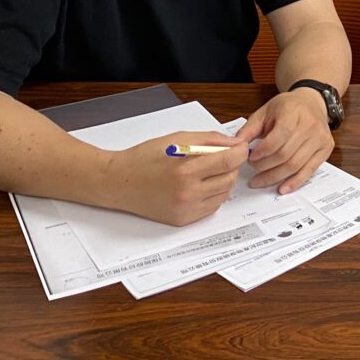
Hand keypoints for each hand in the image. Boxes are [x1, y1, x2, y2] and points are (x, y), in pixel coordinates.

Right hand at [104, 131, 247, 225]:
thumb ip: (209, 139)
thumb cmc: (144, 158)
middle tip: (221, 157)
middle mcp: (187, 193)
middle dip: (231, 165)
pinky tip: (200, 185)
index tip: (241, 147)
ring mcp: (185, 209)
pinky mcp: (182, 220)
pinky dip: (213, 194)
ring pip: (224, 194)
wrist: (118, 183)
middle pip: (230, 178)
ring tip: (207, 171)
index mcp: (185, 170)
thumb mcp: (177, 139)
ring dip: (223, 180)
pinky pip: (212, 207)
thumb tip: (233, 142)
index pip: (228, 161)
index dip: (240, 152)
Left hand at [237, 89, 336, 193]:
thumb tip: (235, 147)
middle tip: (253, 170)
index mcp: (292, 112)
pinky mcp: (326, 149)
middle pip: (285, 155)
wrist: (312, 102)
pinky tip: (282, 188)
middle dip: (265, 167)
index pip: (276, 139)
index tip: (250, 158)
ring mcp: (320, 138)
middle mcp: (310, 125)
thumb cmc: (287, 107)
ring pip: (296, 165)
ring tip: (261, 181)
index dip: (261, 153)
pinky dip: (295, 182)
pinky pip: (310, 170)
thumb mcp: (265, 111)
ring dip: (276, 177)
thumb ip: (249, 129)